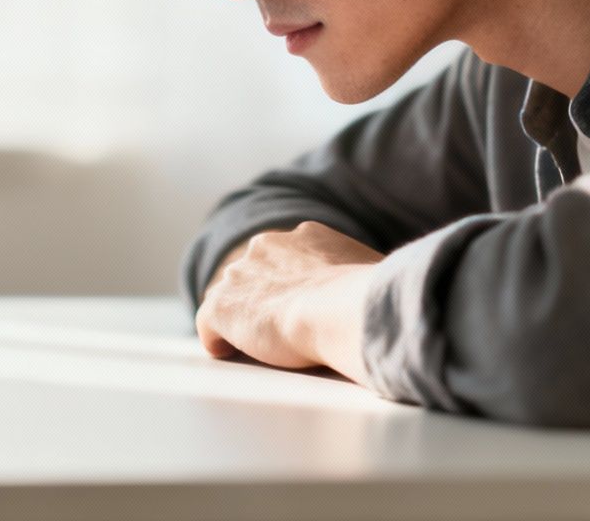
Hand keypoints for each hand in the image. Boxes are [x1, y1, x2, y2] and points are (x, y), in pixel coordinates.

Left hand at [196, 221, 384, 377]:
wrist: (339, 310)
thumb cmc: (366, 297)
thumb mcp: (371, 272)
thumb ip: (361, 275)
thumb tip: (381, 287)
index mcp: (304, 236)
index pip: (288, 256)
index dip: (294, 283)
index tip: (302, 304)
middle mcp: (266, 246)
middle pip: (256, 272)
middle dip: (265, 296)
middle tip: (280, 327)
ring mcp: (240, 275)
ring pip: (232, 296)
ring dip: (242, 318)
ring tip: (257, 346)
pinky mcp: (221, 305)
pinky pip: (208, 323)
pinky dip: (216, 339)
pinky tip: (227, 353)